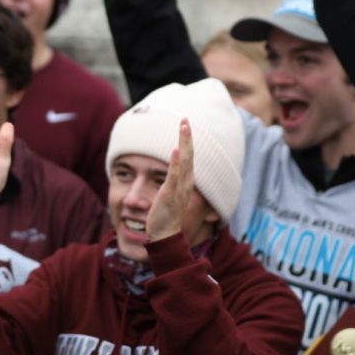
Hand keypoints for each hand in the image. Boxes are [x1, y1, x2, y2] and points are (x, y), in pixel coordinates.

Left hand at [146, 119, 193, 242]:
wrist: (165, 235)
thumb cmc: (166, 215)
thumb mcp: (170, 194)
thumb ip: (172, 182)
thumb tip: (172, 173)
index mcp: (185, 182)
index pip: (187, 158)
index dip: (186, 141)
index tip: (184, 125)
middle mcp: (185, 183)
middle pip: (189, 155)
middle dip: (187, 137)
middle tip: (185, 119)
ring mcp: (179, 189)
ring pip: (184, 162)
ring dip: (184, 143)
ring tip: (184, 127)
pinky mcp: (170, 195)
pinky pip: (174, 176)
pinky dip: (176, 163)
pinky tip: (175, 150)